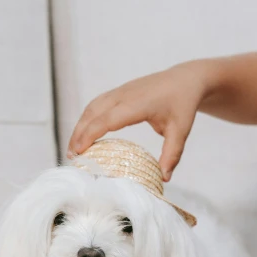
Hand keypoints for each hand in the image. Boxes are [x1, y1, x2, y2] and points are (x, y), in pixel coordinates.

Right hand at [67, 62, 207, 180]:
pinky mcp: (119, 91)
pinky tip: (85, 132)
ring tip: (74, 147)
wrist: (185, 79)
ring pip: (92, 106)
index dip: (91, 134)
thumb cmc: (183, 103)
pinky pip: (97, 104)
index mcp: (138, 104)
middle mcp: (124, 95)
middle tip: (71, 156)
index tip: (79, 151)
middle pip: (93, 112)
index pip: (108, 119)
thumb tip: (164, 178)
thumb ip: (172, 154)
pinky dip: (87, 118)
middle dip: (79, 133)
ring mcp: (120, 91)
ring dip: (80, 125)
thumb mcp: (181, 130)